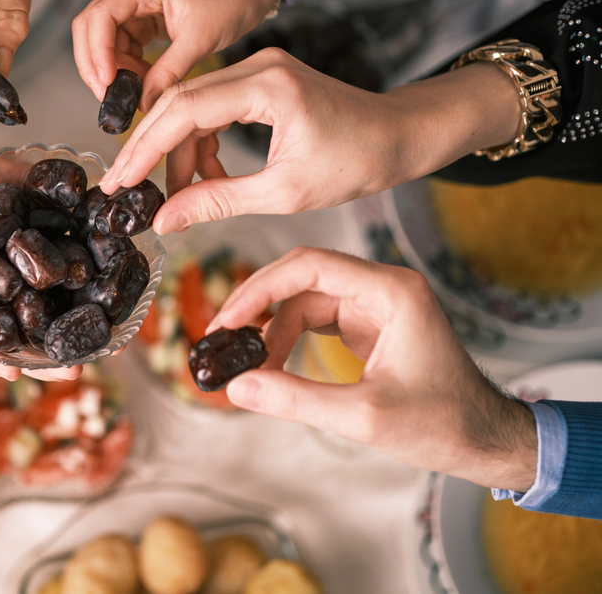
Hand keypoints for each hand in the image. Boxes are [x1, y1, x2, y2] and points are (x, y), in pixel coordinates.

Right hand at [72, 0, 278, 110]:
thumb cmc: (228, 1)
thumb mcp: (199, 39)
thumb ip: (169, 72)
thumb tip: (144, 102)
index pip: (101, 15)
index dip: (97, 50)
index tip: (106, 80)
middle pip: (90, 26)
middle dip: (93, 63)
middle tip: (106, 95)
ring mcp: (135, 7)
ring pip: (102, 40)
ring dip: (111, 69)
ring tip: (132, 92)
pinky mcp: (141, 21)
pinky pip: (121, 47)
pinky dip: (126, 68)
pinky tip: (142, 82)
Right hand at [98, 51, 521, 233]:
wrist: (397, 136)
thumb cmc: (355, 162)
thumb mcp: (284, 193)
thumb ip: (218, 201)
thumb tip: (165, 219)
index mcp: (267, 87)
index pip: (183, 110)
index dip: (145, 148)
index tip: (120, 181)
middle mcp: (258, 66)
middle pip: (179, 101)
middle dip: (151, 147)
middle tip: (127, 186)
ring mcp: (258, 68)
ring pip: (193, 106)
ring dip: (179, 151)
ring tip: (179, 195)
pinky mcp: (261, 80)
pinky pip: (213, 107)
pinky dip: (201, 142)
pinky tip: (205, 176)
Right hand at [209, 247, 536, 490]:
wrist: (482, 439)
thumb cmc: (442, 424)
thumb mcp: (362, 416)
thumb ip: (295, 399)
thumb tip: (238, 386)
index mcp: (392, 292)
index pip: (310, 266)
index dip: (261, 288)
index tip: (228, 318)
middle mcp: (384, 288)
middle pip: (302, 277)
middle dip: (259, 305)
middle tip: (223, 338)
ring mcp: (377, 304)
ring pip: (305, 299)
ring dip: (272, 327)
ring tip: (248, 363)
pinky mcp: (370, 323)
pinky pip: (316, 318)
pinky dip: (289, 337)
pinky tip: (271, 361)